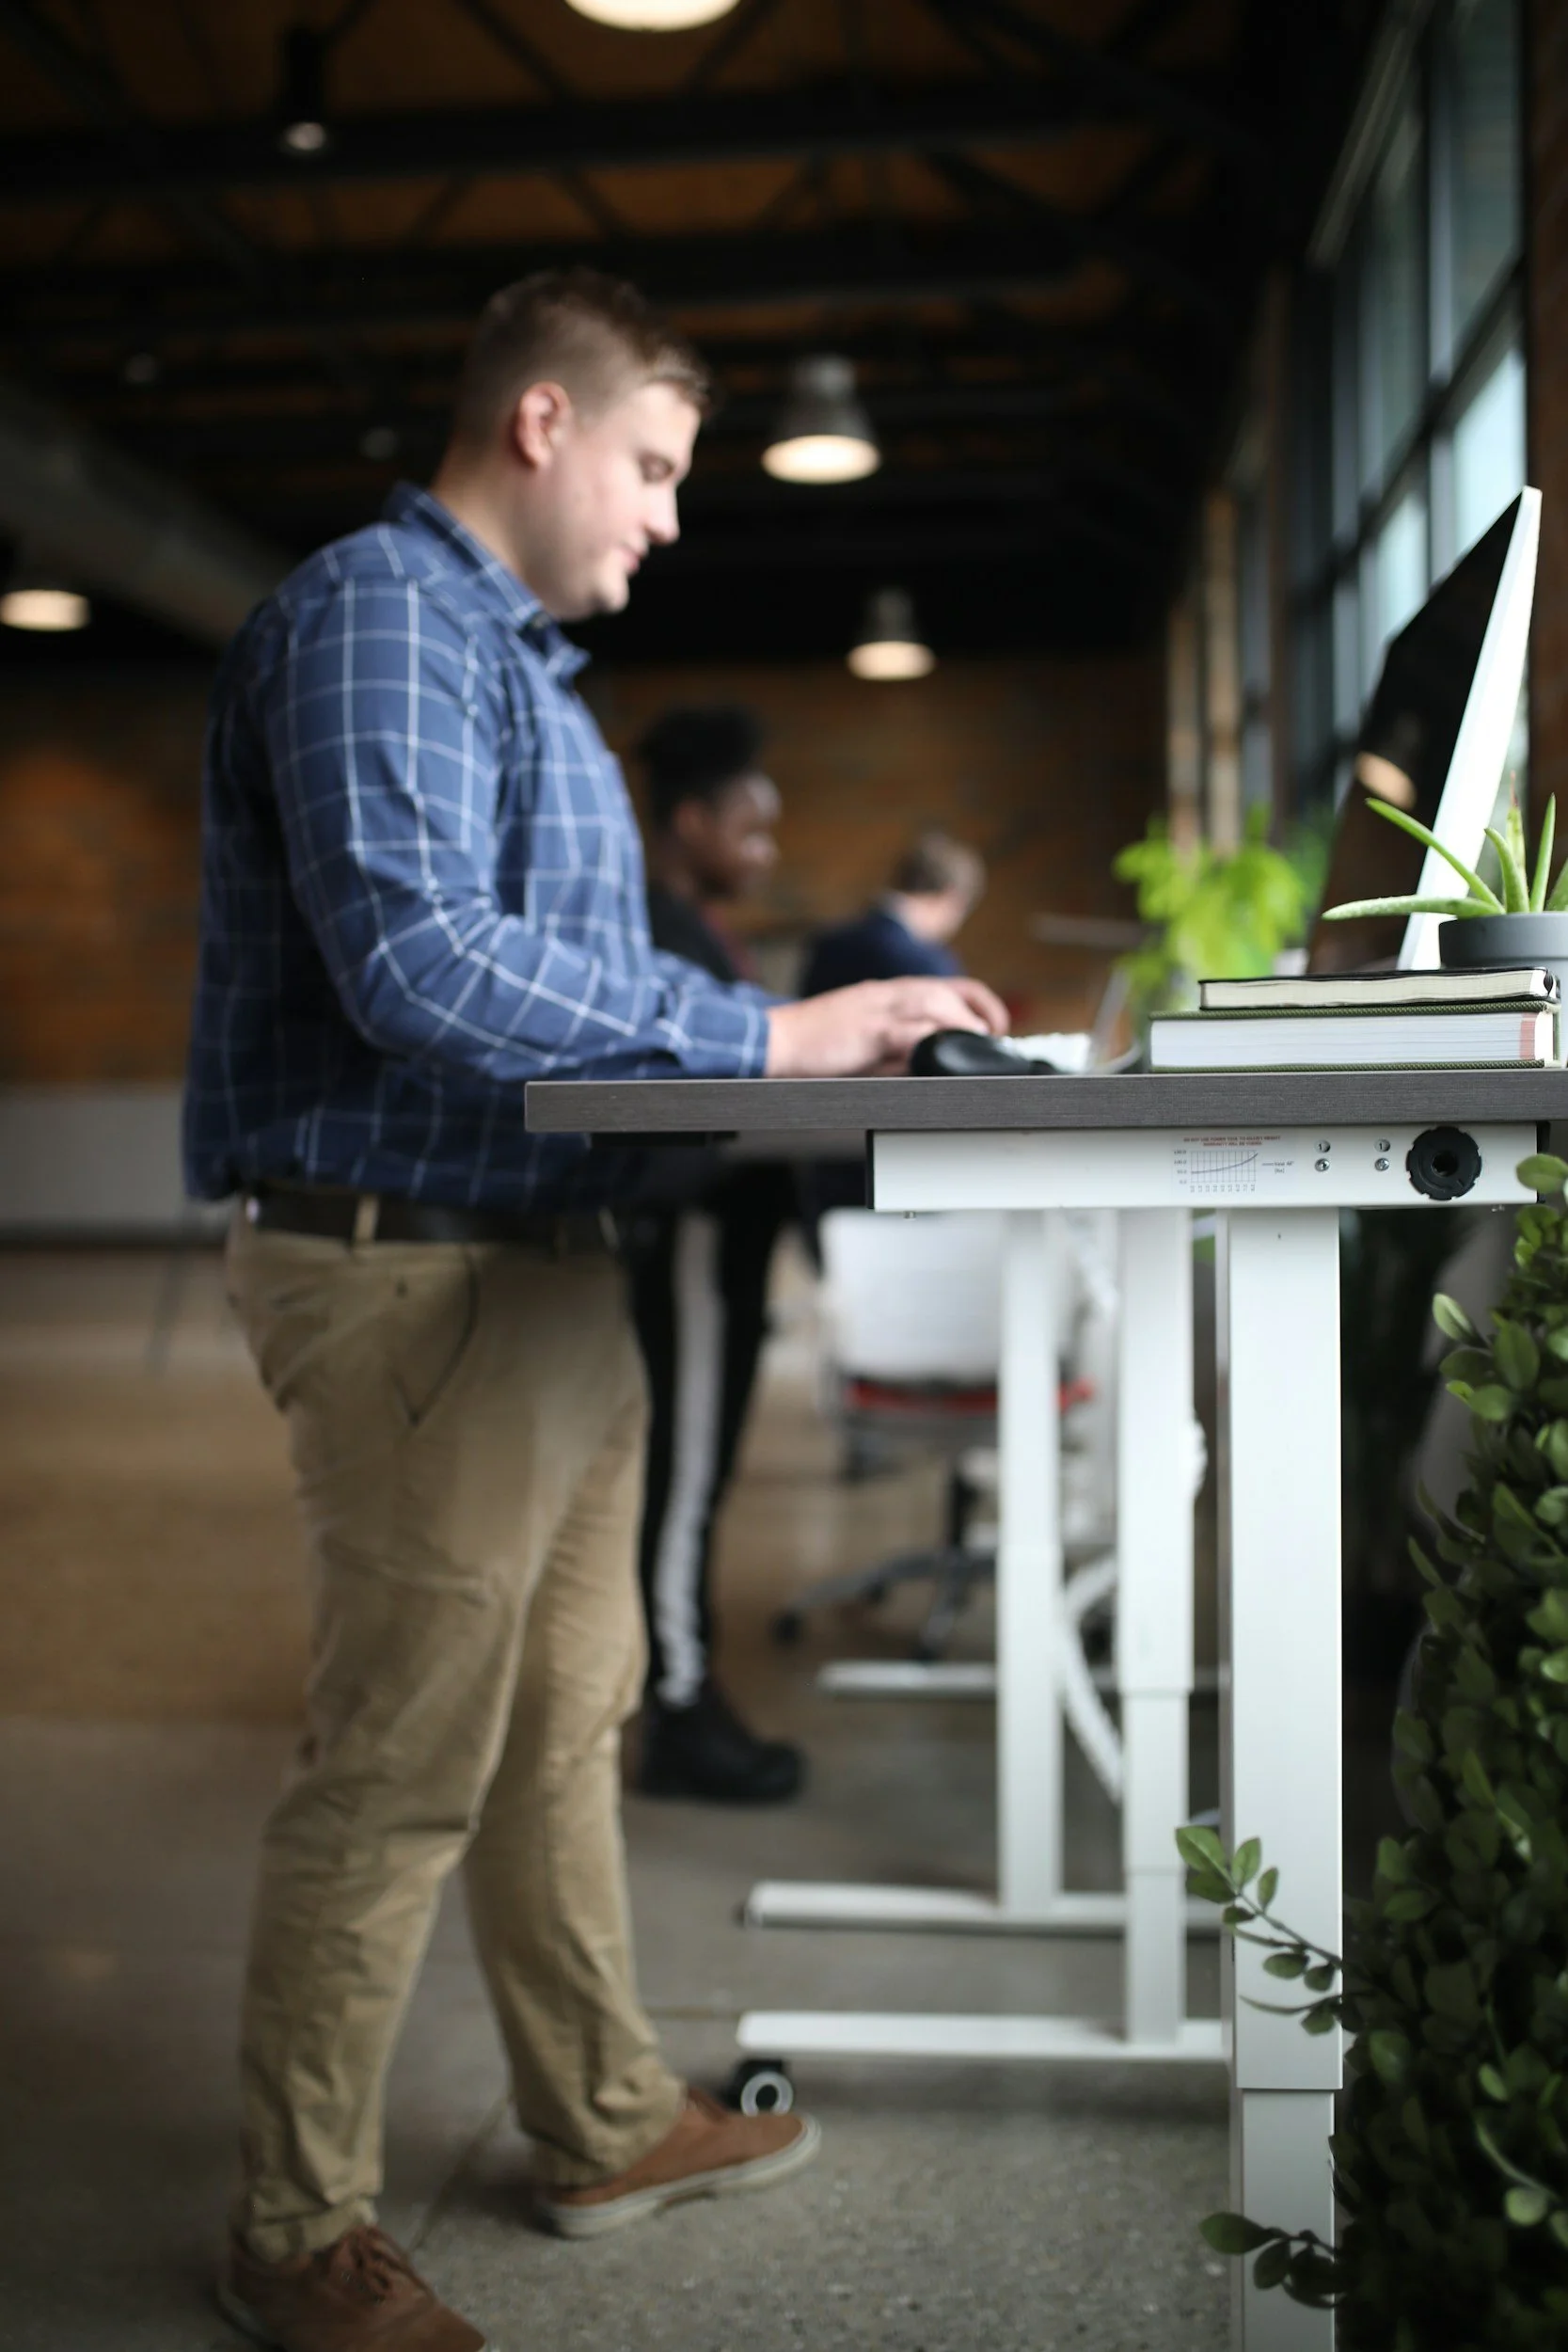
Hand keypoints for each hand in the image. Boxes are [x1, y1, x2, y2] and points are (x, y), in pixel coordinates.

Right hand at [764, 975, 1007, 1077]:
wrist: (772, 1040)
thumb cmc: (811, 1044)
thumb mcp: (860, 1037)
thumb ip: (893, 1044)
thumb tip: (926, 1060)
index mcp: (884, 992)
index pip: (942, 984)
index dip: (976, 1000)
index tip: (994, 1022)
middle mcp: (884, 994)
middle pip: (944, 991)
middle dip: (977, 1012)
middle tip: (993, 1037)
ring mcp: (876, 1009)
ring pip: (934, 1004)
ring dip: (962, 1024)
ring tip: (977, 1043)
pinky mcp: (867, 1030)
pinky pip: (909, 1031)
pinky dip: (931, 1040)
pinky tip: (942, 1052)